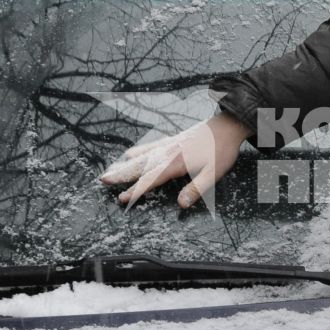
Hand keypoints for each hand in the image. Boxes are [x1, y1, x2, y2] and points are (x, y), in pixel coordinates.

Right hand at [99, 113, 251, 209]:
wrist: (226, 125)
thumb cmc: (221, 150)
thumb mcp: (213, 174)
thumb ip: (195, 189)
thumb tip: (181, 204)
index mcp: (175, 163)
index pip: (151, 180)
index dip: (136, 191)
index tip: (122, 198)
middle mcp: (167, 153)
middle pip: (139, 166)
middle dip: (121, 175)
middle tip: (103, 180)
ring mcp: (167, 144)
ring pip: (140, 156)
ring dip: (124, 165)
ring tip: (109, 171)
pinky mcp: (171, 140)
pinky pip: (148, 147)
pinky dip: (136, 152)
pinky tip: (130, 154)